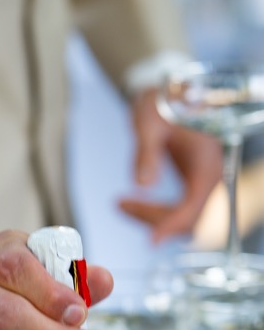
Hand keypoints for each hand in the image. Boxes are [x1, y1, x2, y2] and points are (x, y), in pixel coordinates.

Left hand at [118, 88, 222, 241]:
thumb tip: (142, 184)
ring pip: (183, 217)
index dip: (171, 225)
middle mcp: (209, 176)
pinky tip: (131, 204)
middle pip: (188, 218)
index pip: (192, 208)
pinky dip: (156, 210)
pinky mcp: (193, 181)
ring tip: (121, 204)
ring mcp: (202, 180)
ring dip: (153, 217)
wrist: (171, 89)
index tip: (151, 240)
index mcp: (205, 164)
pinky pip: (179, 207)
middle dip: (155, 219)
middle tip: (121, 205)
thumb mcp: (149, 124)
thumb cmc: (163, 101)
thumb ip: (146, 153)